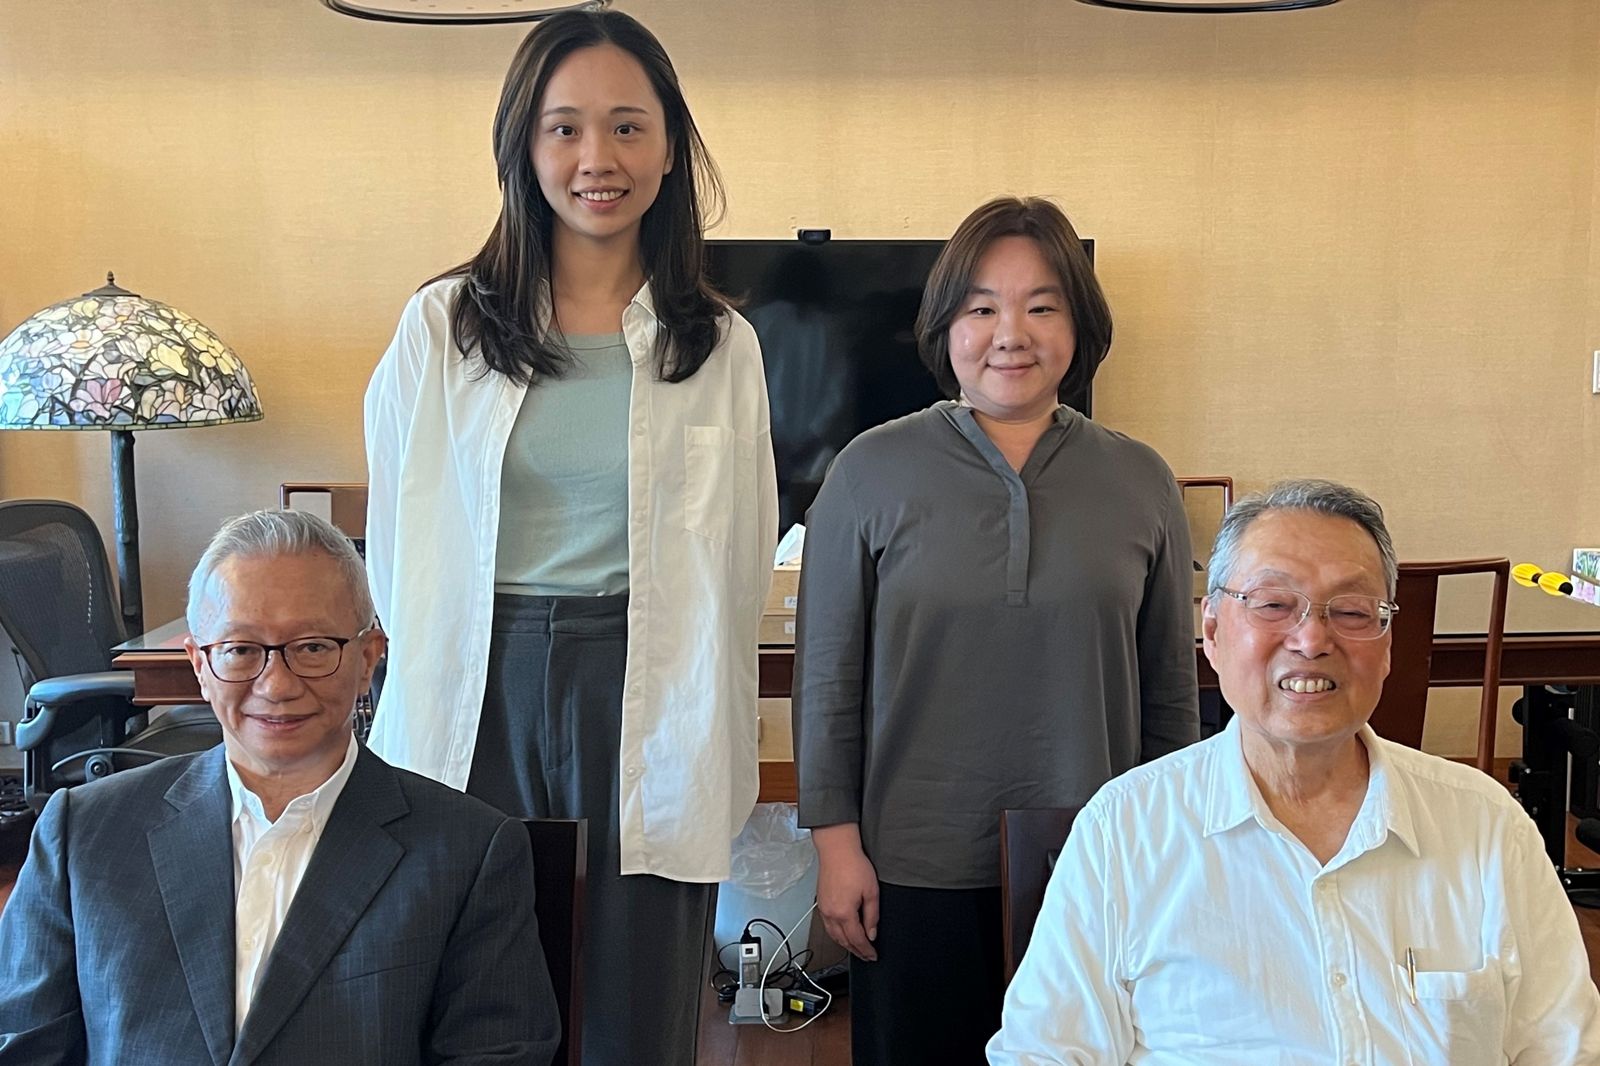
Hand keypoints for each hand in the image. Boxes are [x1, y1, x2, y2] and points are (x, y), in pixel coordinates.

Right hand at [812, 823, 879, 961]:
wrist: (837, 850)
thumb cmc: (854, 865)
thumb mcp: (871, 891)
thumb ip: (872, 916)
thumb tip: (871, 933)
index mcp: (844, 913)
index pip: (856, 939)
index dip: (866, 950)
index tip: (872, 955)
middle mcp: (831, 914)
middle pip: (843, 941)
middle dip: (856, 951)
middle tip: (866, 956)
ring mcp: (824, 909)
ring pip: (833, 936)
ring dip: (845, 945)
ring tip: (856, 949)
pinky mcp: (821, 903)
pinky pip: (827, 927)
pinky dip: (836, 935)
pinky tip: (842, 934)